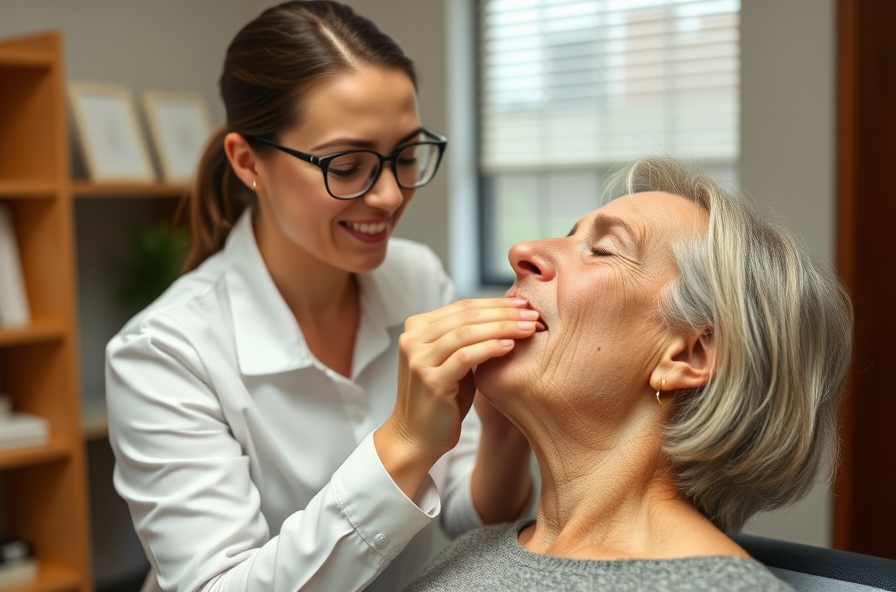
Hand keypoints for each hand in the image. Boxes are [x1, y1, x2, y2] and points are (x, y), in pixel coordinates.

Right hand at [375, 298, 537, 496]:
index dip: (495, 303)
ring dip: (502, 328)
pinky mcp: (430, 381)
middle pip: (466, 315)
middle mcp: (412, 340)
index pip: (462, 306)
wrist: (417, 438)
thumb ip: (469, 338)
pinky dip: (490, 348)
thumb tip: (509, 314)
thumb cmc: (442, 399)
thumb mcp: (453, 361)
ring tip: (528, 328)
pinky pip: (465, 357)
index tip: (524, 304)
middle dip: (503, 313)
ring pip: (466, 332)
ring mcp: (419, 360)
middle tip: (532, 313)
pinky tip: (510, 346)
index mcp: (416, 328)